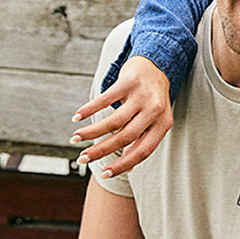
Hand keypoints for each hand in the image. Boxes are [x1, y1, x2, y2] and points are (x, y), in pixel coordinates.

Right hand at [71, 56, 172, 176]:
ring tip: (76, 138)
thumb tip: (128, 168)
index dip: (123, 165)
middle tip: (82, 159)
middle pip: (125, 137)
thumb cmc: (152, 99)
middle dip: (101, 150)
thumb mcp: (154, 120)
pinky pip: (106, 98)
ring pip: (114, 121)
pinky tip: (77, 117)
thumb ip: (142, 140)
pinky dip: (90, 109)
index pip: (143, 151)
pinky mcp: (129, 81)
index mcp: (163, 125)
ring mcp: (142, 95)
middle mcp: (155, 111)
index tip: (105, 174)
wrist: (156, 64)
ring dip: (92, 132)